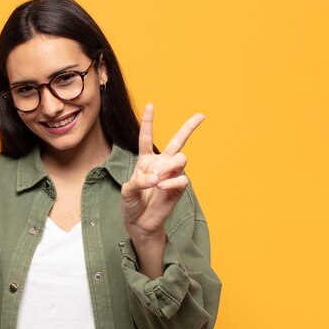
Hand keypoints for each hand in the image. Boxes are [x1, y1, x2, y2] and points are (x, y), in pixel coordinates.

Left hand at [121, 105, 203, 248]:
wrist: (139, 223)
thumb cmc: (131, 204)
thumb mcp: (127, 191)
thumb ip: (138, 181)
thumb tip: (156, 178)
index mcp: (145, 160)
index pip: (147, 138)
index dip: (149, 121)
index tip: (151, 105)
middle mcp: (161, 164)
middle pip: (178, 141)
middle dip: (190, 126)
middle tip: (201, 116)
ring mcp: (171, 175)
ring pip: (181, 158)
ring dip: (169, 166)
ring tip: (157, 180)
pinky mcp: (178, 187)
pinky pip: (182, 178)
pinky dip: (171, 181)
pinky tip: (160, 187)